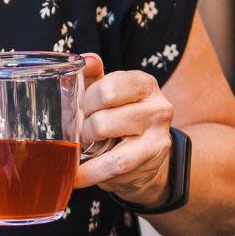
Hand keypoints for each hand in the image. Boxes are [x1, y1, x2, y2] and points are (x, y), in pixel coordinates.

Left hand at [72, 52, 175, 205]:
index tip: (83, 110)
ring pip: (105, 134)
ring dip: (86, 143)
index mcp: (144, 84)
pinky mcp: (152, 158)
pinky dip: (89, 172)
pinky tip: (76, 176)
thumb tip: (85, 60)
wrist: (148, 158)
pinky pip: (112, 164)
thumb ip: (94, 77)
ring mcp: (157, 133)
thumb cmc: (123, 121)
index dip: (86, 101)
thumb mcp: (110, 96)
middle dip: (83, 125)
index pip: (107, 86)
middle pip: (103, 112)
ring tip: (85, 147)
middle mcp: (156, 106)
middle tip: (83, 131)